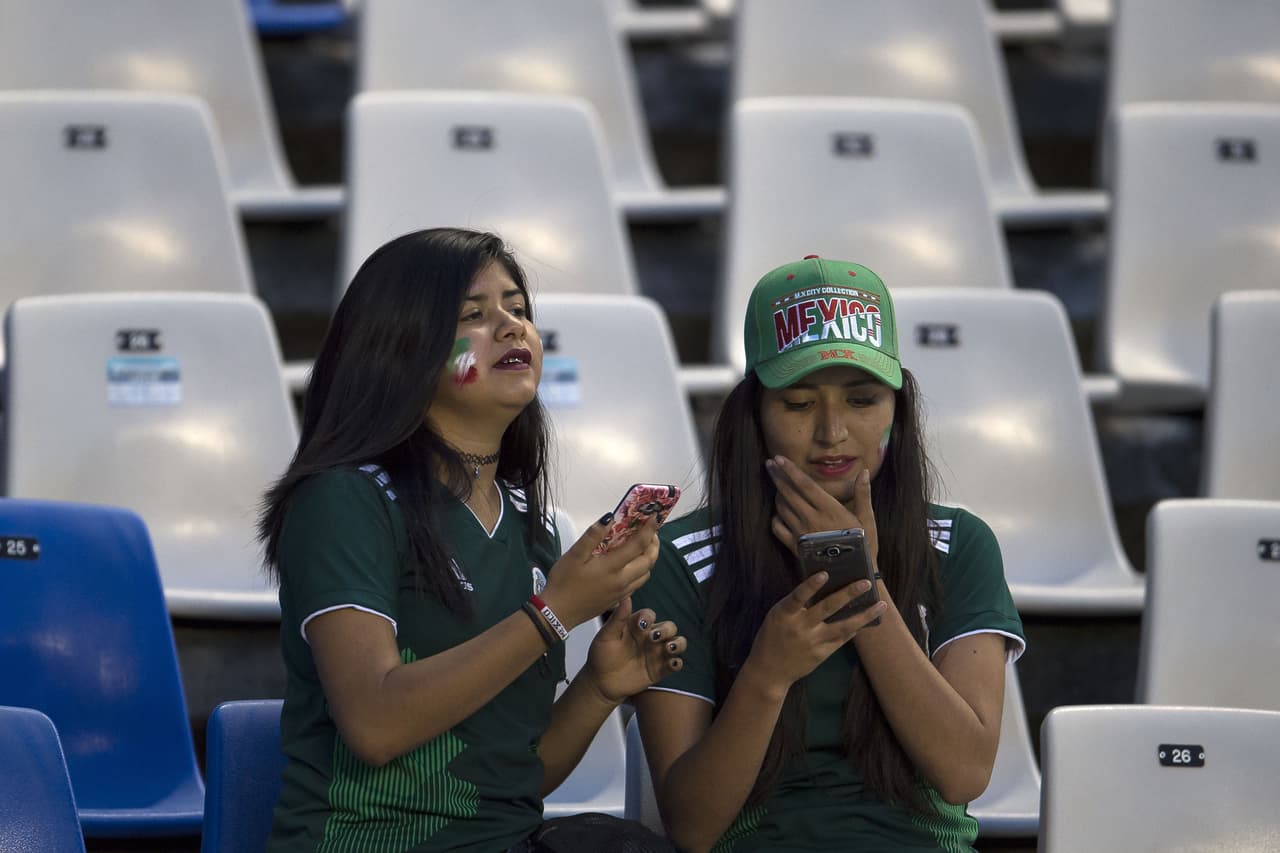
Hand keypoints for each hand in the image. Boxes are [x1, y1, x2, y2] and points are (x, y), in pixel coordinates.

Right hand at [540, 515, 659, 629]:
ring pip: (646, 574)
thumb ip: (592, 536)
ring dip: (649, 558)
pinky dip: (641, 571)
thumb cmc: (564, 582)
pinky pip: (638, 584)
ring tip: (643, 546)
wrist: (558, 613)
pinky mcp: (618, 600)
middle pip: (649, 561)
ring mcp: (622, 592)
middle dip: (654, 544)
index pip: (639, 545)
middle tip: (651, 531)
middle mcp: (622, 580)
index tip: (654, 517)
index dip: (649, 530)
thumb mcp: (574, 555)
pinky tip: (631, 565)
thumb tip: (610, 518)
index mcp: (612, 567)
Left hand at [580, 597, 685, 704]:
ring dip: (678, 643)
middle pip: (668, 627)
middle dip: (666, 630)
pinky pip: (675, 664)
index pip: (649, 615)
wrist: (600, 682)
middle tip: (654, 637)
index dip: (648, 618)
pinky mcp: (660, 669)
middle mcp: (650, 637)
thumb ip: (618, 617)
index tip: (641, 625)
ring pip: (677, 643)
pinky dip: (677, 663)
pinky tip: (671, 664)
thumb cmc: (601, 656)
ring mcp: (656, 653)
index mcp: (637, 626)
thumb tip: (626, 597)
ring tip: (669, 647)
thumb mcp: (606, 636)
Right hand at [744, 571, 887, 694]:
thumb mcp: (777, 616)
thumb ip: (795, 605)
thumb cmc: (772, 637)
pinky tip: (867, 620)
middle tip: (866, 583)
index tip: (824, 573)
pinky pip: (841, 639)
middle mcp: (800, 627)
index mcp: (784, 614)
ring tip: (880, 605)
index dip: (810, 585)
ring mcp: (813, 642)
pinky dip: (854, 629)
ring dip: (863, 615)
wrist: (769, 671)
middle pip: (827, 608)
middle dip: (848, 594)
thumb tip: (822, 588)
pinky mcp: (821, 654)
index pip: (798, 596)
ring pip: (843, 626)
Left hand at [766, 456, 879, 565]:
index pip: (805, 485)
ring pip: (782, 508)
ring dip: (777, 494)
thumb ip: (863, 494)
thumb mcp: (867, 519)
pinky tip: (779, 512)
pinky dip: (775, 517)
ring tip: (777, 485)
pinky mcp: (795, 547)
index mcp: (830, 510)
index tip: (778, 458)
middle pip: (789, 493)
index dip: (790, 470)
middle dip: (777, 476)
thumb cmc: (864, 545)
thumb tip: (865, 471)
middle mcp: (812, 519)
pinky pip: (778, 528)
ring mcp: (802, 534)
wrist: (854, 576)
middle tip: (769, 464)